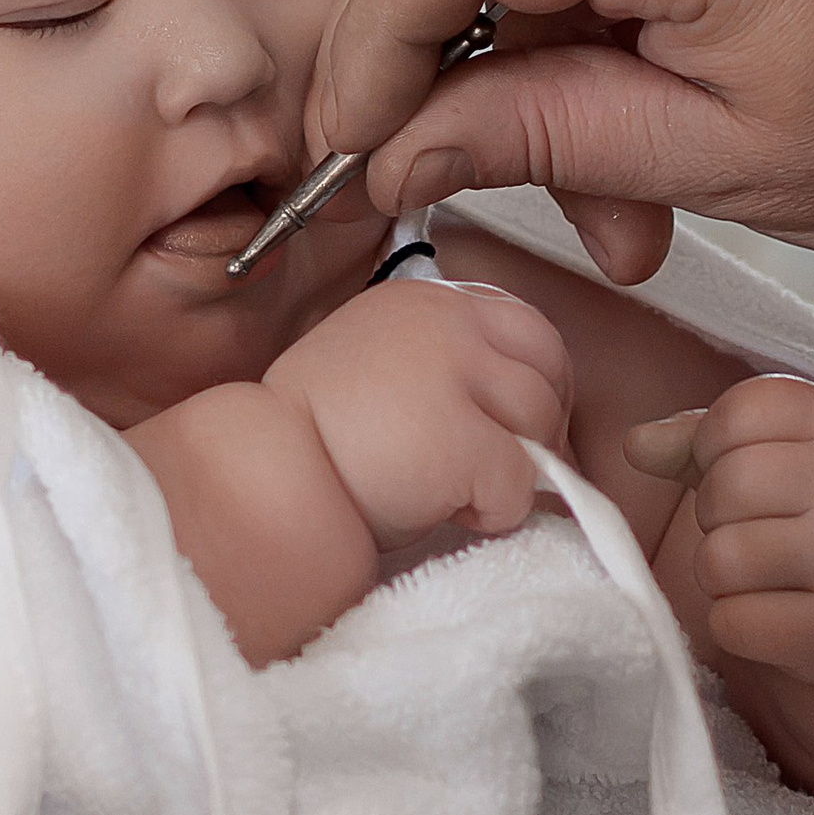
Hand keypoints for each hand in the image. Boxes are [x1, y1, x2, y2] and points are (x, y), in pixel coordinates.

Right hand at [268, 274, 573, 550]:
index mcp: (421, 303)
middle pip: (549, 367)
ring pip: (542, 423)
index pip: (525, 327)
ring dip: (514, 469)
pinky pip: (521, 482)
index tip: (512, 423)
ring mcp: (453, 376)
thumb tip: (519, 411)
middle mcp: (442, 323)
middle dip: (540, 424)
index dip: (534, 382)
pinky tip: (447, 512)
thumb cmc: (316, 441)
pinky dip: (498, 511)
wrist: (264, 480)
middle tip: (501, 465)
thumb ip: (445, 366)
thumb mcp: (382, 369)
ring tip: (458, 492)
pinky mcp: (460, 439)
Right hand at [310, 0, 813, 282]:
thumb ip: (542, 139)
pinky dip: (611, 8)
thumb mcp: (724, 162)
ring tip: (620, 196)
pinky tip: (655, 106)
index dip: (377, 26)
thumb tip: (399, 150)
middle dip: (465, 63)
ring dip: (549, 56)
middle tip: (478, 185)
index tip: (361, 133)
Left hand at [626, 377, 813, 685]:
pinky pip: (733, 623)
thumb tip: (635, 445)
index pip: (733, 415)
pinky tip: (781, 614)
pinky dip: (739, 625)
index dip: (714, 448)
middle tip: (763, 530)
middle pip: (722, 489)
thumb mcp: (786, 450)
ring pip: (720, 560)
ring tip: (771, 574)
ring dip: (724, 575)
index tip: (752, 472)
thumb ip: (704, 439)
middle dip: (718, 516)